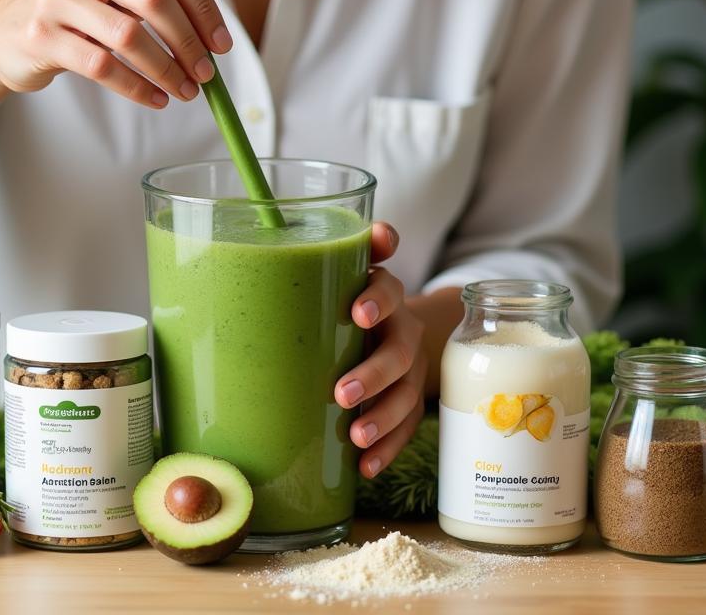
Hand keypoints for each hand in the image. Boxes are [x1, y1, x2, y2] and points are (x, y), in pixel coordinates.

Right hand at [0, 0, 232, 103]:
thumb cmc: (67, 5)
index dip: (203, 5)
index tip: (221, 42)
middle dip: (189, 40)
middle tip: (207, 72)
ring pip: (129, 36)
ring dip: (167, 70)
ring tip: (186, 91)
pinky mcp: (40, 37)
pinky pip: (102, 66)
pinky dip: (137, 87)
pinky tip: (155, 98)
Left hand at [334, 222, 425, 477]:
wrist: (391, 329)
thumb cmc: (346, 302)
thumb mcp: (336, 278)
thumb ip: (320, 257)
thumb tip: (295, 238)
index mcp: (383, 296)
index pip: (388, 289)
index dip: (376, 299)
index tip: (357, 313)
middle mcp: (402, 330)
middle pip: (399, 350)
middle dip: (373, 373)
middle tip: (341, 392)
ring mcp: (411, 369)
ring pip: (406, 394)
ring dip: (382, 417)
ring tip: (354, 435)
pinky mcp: (411, 402)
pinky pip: (407, 428)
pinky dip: (387, 448)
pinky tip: (365, 466)